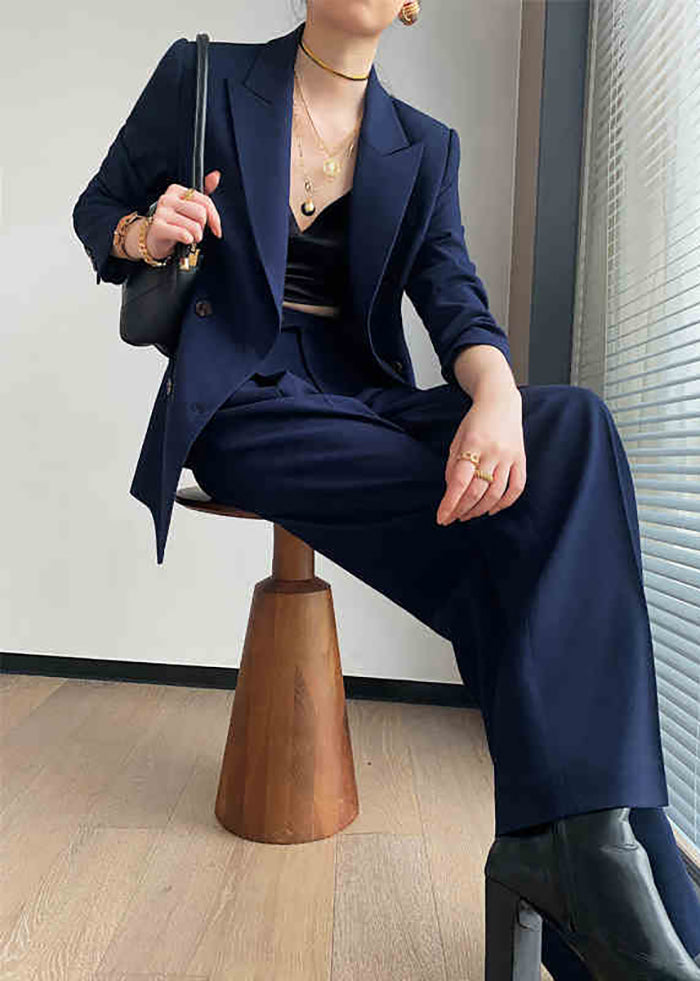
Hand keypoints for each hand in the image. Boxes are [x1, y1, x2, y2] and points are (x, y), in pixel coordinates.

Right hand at [144, 170, 222, 259]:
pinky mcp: (158, 227)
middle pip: (201, 214)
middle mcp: (167, 198)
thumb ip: (204, 195)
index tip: (217, 229)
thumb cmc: (175, 224)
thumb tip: (216, 175)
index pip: (205, 202)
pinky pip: (184, 235)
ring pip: (195, 227)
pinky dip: (188, 240)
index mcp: (176, 190)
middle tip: (195, 231)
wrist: (155, 240)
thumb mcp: (189, 208)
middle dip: (202, 227)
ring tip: (189, 236)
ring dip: (196, 236)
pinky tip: (184, 240)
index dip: (215, 218)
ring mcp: (161, 212)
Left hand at [437, 388, 525, 523]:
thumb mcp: (457, 439)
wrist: (501, 402)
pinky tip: (491, 510)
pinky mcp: (521, 459)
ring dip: (479, 509)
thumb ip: (453, 465)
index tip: (441, 517)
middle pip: (477, 491)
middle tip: (452, 518)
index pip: (460, 481)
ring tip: (467, 516)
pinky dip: (505, 503)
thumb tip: (451, 492)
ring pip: (496, 493)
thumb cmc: (475, 421)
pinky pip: (517, 487)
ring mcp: (509, 457)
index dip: (450, 503)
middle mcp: (493, 452)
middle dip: (462, 509)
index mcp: (473, 444)